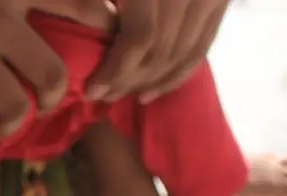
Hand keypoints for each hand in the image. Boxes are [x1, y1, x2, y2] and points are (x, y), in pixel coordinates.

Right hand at [0, 0, 114, 147]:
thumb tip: (29, 5)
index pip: (87, 7)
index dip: (106, 32)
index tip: (102, 47)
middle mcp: (6, 19)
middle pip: (54, 74)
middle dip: (57, 97)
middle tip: (49, 102)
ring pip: (14, 107)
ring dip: (12, 125)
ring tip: (3, 128)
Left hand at [87, 0, 230, 103]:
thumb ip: (92, 1)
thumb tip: (83, 26)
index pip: (141, 36)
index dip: (115, 69)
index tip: (91, 90)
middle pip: (162, 50)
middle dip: (129, 80)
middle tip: (102, 96)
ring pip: (184, 53)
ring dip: (151, 82)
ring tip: (122, 94)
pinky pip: (203, 46)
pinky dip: (177, 73)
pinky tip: (150, 91)